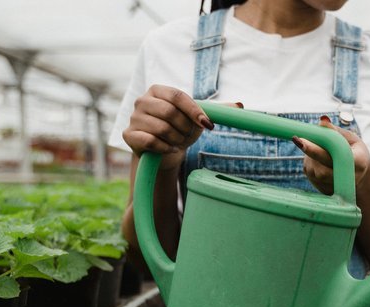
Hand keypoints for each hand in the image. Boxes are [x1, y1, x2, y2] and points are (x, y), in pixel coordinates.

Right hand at [122, 86, 241, 171]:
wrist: (164, 152)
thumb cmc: (181, 130)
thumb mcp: (198, 119)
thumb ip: (216, 111)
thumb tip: (240, 106)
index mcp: (158, 90)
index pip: (178, 96)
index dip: (195, 111)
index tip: (208, 125)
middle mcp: (142, 100)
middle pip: (169, 112)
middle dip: (185, 128)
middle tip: (188, 136)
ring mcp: (133, 117)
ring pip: (161, 128)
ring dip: (176, 139)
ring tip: (178, 142)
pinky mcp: (128, 135)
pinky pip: (151, 141)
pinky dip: (166, 148)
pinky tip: (169, 149)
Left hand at [292, 116, 369, 195]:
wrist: (358, 173)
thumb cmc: (354, 150)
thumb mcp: (350, 138)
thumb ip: (335, 131)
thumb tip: (322, 120)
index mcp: (359, 163)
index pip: (336, 157)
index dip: (316, 150)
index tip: (301, 141)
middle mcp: (349, 178)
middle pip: (322, 170)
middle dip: (309, 153)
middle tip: (297, 139)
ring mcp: (337, 186)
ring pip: (314, 171)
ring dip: (311, 158)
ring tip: (320, 149)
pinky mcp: (326, 190)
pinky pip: (312, 174)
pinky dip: (312, 164)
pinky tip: (320, 161)